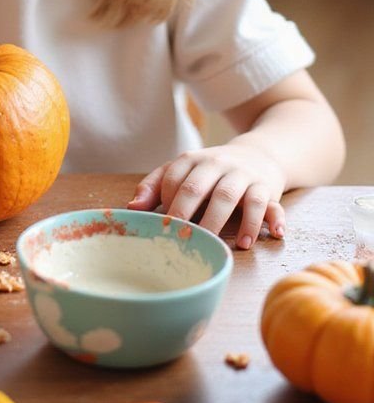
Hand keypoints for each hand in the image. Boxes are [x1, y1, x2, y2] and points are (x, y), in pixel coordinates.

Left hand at [127, 143, 285, 249]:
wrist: (258, 155)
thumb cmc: (211, 172)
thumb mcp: (183, 172)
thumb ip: (155, 186)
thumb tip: (132, 208)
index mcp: (191, 160)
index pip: (172, 180)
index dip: (166, 204)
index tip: (164, 227)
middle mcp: (216, 164)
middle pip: (197, 188)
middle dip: (186, 214)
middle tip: (181, 240)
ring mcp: (241, 175)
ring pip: (229, 196)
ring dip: (222, 222)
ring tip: (221, 247)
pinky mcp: (266, 188)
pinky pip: (268, 204)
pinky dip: (270, 219)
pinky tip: (270, 235)